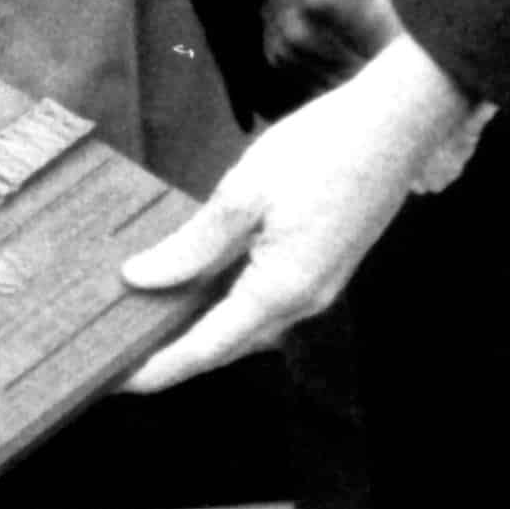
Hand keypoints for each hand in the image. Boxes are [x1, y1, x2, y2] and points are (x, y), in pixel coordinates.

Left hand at [121, 35, 474, 392]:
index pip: (206, 348)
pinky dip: (226, 301)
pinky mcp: (322, 268)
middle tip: (120, 348)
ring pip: (247, 324)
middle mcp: (302, 304)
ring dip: (200, 327)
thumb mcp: (244, 193)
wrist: (393, 127)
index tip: (116, 381)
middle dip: (174, 354)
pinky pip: (264, 300)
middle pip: (226, 344)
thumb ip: (193, 244)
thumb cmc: (319, 151)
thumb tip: (141, 278)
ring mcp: (317, 288)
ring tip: (148, 315)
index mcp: (280, 292)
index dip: (160, 368)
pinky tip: (198, 279)